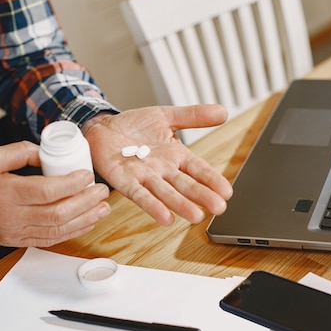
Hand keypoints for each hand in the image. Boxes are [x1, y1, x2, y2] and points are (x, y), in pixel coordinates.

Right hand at [0, 141, 110, 246]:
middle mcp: (11, 216)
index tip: (88, 175)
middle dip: (86, 203)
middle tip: (103, 191)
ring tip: (103, 208)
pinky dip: (70, 232)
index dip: (73, 184)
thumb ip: (23, 152)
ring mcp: (13, 232)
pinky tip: (86, 222)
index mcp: (5, 192)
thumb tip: (51, 153)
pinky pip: (48, 239)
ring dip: (85, 220)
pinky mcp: (15, 241)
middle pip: (58, 214)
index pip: (48, 191)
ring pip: (57, 230)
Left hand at [82, 105, 232, 224]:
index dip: (212, 179)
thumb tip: (223, 112)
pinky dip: (153, 206)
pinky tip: (166, 218)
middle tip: (219, 208)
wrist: (103, 127)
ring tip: (196, 216)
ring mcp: (145, 177)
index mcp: (176, 156)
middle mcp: (163, 170)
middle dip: (202, 196)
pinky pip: (141, 195)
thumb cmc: (135, 126)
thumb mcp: (167, 116)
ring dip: (181, 205)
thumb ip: (193, 116)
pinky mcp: (126, 181)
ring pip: (166, 193)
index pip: (199, 169)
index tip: (227, 191)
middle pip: (186, 185)